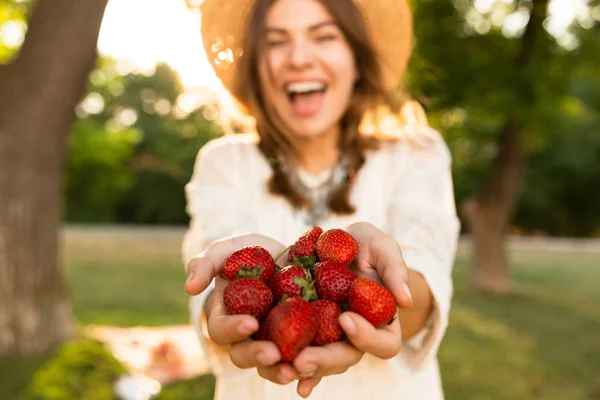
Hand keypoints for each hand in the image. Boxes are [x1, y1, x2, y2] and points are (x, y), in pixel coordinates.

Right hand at [185, 234, 300, 386]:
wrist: (291, 256)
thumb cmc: (252, 254)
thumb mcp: (230, 249)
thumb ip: (206, 262)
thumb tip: (190, 287)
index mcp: (225, 315)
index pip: (221, 328)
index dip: (232, 328)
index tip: (250, 322)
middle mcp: (247, 335)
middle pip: (243, 355)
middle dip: (256, 356)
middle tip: (273, 354)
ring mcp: (272, 342)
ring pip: (269, 367)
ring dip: (279, 372)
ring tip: (295, 370)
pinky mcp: (298, 346)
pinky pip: (300, 364)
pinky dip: (307, 374)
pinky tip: (313, 377)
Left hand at [291, 222, 411, 396]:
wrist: (333, 242)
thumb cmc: (366, 245)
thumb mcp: (382, 248)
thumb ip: (394, 269)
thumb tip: (405, 300)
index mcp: (382, 323)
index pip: (384, 344)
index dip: (367, 337)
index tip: (346, 317)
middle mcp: (356, 337)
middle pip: (346, 358)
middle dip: (325, 360)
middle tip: (302, 359)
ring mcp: (330, 337)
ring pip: (320, 362)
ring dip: (302, 367)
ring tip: (284, 366)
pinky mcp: (304, 331)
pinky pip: (296, 351)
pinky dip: (284, 364)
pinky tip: (273, 368)